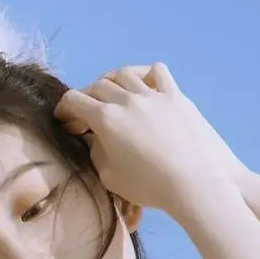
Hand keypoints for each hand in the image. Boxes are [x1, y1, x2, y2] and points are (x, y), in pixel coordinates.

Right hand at [54, 63, 256, 215]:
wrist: (195, 181)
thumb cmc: (150, 186)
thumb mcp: (111, 177)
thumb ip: (97, 153)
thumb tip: (95, 139)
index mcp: (106, 119)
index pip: (74, 101)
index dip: (65, 109)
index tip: (64, 119)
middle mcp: (126, 99)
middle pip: (98, 86)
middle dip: (87, 98)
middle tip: (87, 114)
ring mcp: (152, 94)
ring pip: (124, 74)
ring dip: (113, 82)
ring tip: (113, 95)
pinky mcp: (175, 95)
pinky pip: (157, 71)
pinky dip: (145, 74)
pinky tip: (145, 86)